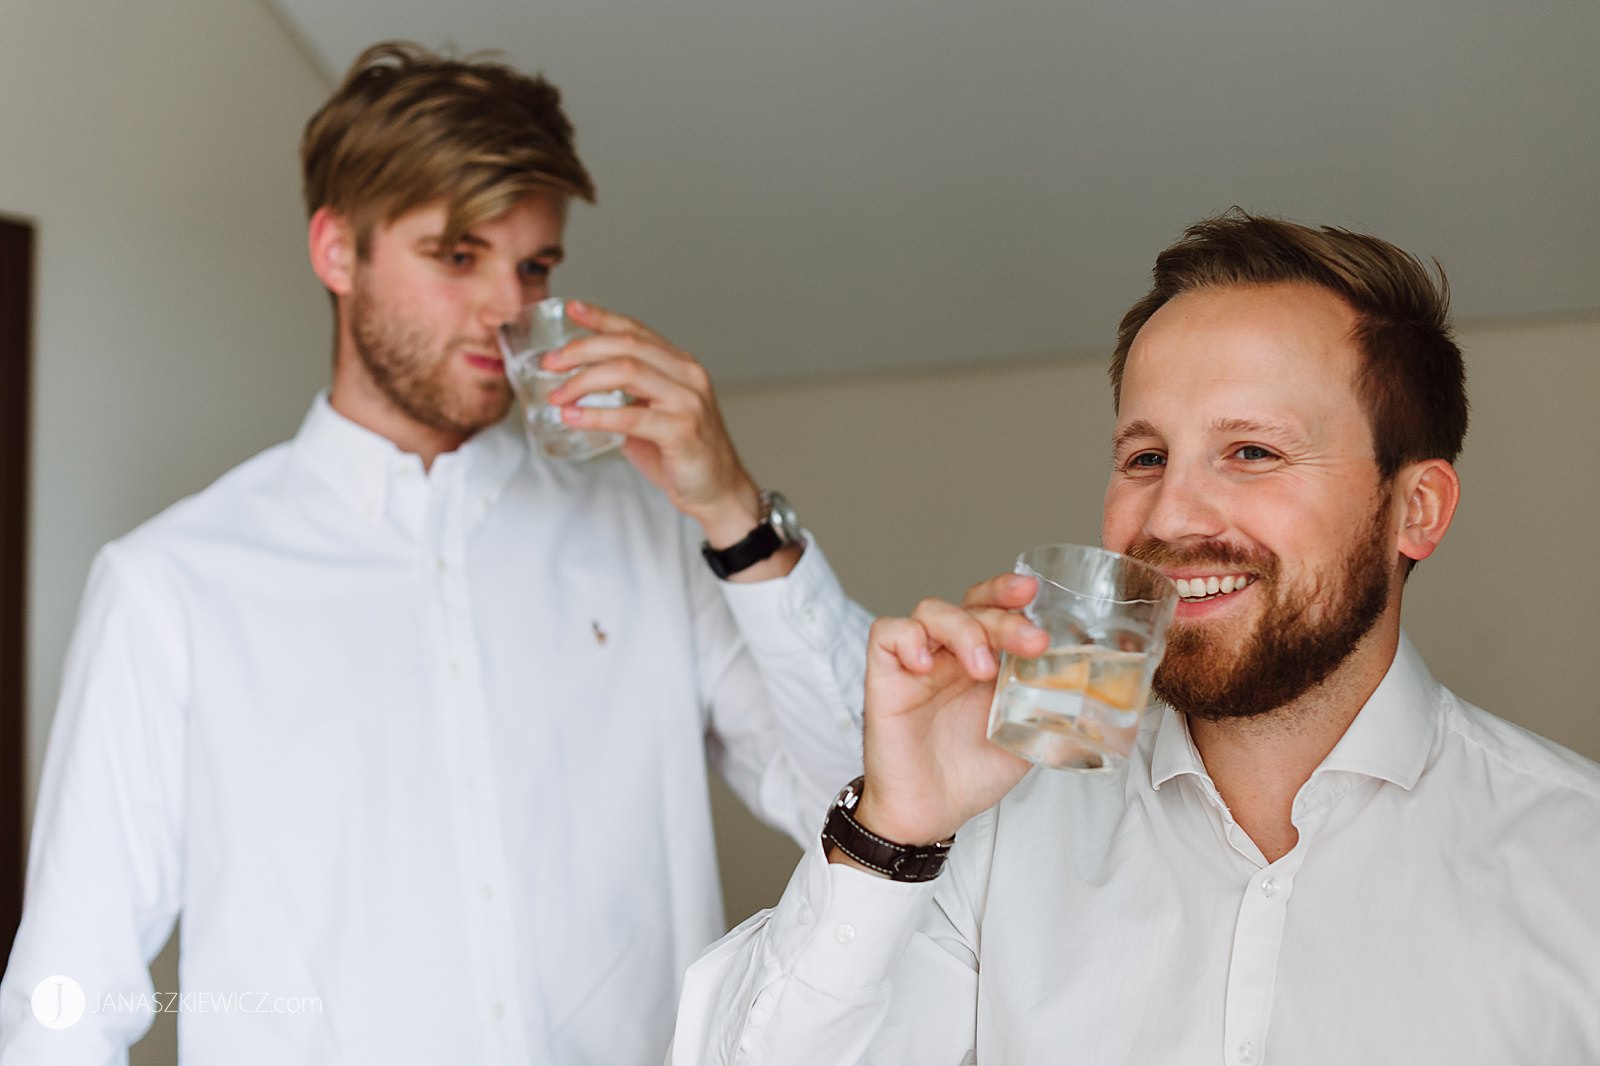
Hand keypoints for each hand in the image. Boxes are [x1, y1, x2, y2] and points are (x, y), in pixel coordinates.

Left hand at [543, 300, 761, 541]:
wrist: (718, 491)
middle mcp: (687, 375)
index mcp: (680, 365)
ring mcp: (688, 401)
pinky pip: (632, 416)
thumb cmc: (683, 454)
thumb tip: (580, 391)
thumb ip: (626, 397)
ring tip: (558, 395)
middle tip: (551, 363)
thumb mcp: (654, 414)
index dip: (602, 318)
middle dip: (582, 350)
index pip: (636, 331)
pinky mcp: (682, 430)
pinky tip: (574, 418)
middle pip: (627, 346)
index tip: (572, 309)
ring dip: (584, 381)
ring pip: (628, 372)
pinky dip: (597, 415)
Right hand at [849, 573, 1049, 848]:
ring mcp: (917, 663)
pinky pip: (886, 635)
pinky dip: (908, 639)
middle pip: (971, 605)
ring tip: (981, 667)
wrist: (929, 814)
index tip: (1034, 593)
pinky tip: (926, 665)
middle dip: (1003, 616)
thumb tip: (1088, 687)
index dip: (1009, 593)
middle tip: (1031, 642)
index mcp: (984, 659)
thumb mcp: (1024, 736)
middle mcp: (950, 654)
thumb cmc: (970, 775)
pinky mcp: (885, 678)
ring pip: (931, 610)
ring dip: (962, 628)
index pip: (993, 606)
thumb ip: (1048, 706)